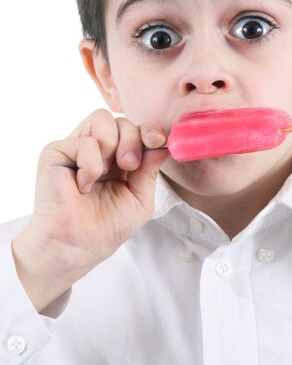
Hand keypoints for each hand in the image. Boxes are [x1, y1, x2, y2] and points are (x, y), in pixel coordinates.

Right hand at [12, 109, 169, 310]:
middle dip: (133, 140)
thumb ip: (150, 169)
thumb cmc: (106, 227)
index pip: (136, 130)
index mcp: (118, 158)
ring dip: (113, 144)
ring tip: (106, 172)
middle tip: (129, 166)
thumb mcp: (140, 197)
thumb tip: (163, 143)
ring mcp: (76, 148)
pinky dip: (91, 164)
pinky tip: (84, 186)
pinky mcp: (56, 152)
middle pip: (122, 121)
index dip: (150, 130)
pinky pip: (84, 141)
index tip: (159, 141)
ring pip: (101, 118)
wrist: (78, 246)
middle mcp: (97, 149)